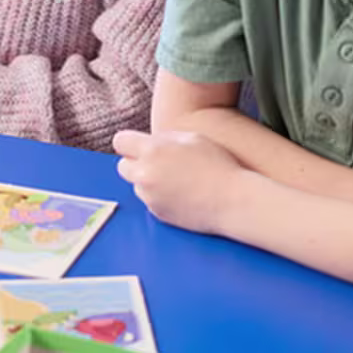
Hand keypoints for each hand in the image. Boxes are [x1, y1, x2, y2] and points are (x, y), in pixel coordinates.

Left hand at [112, 128, 247, 234]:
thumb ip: (164, 139)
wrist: (232, 200)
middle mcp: (145, 173)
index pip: (120, 141)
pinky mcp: (157, 213)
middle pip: (122, 166)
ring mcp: (149, 196)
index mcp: (153, 150)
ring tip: (176, 181)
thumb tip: (147, 142)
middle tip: (157, 164)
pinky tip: (181, 195)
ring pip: (137, 185)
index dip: (129, 143)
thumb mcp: (191, 138)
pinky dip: (159, 197)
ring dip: (148, 182)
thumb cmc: (217, 165)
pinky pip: (150, 201)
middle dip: (135, 163)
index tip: (138, 146)